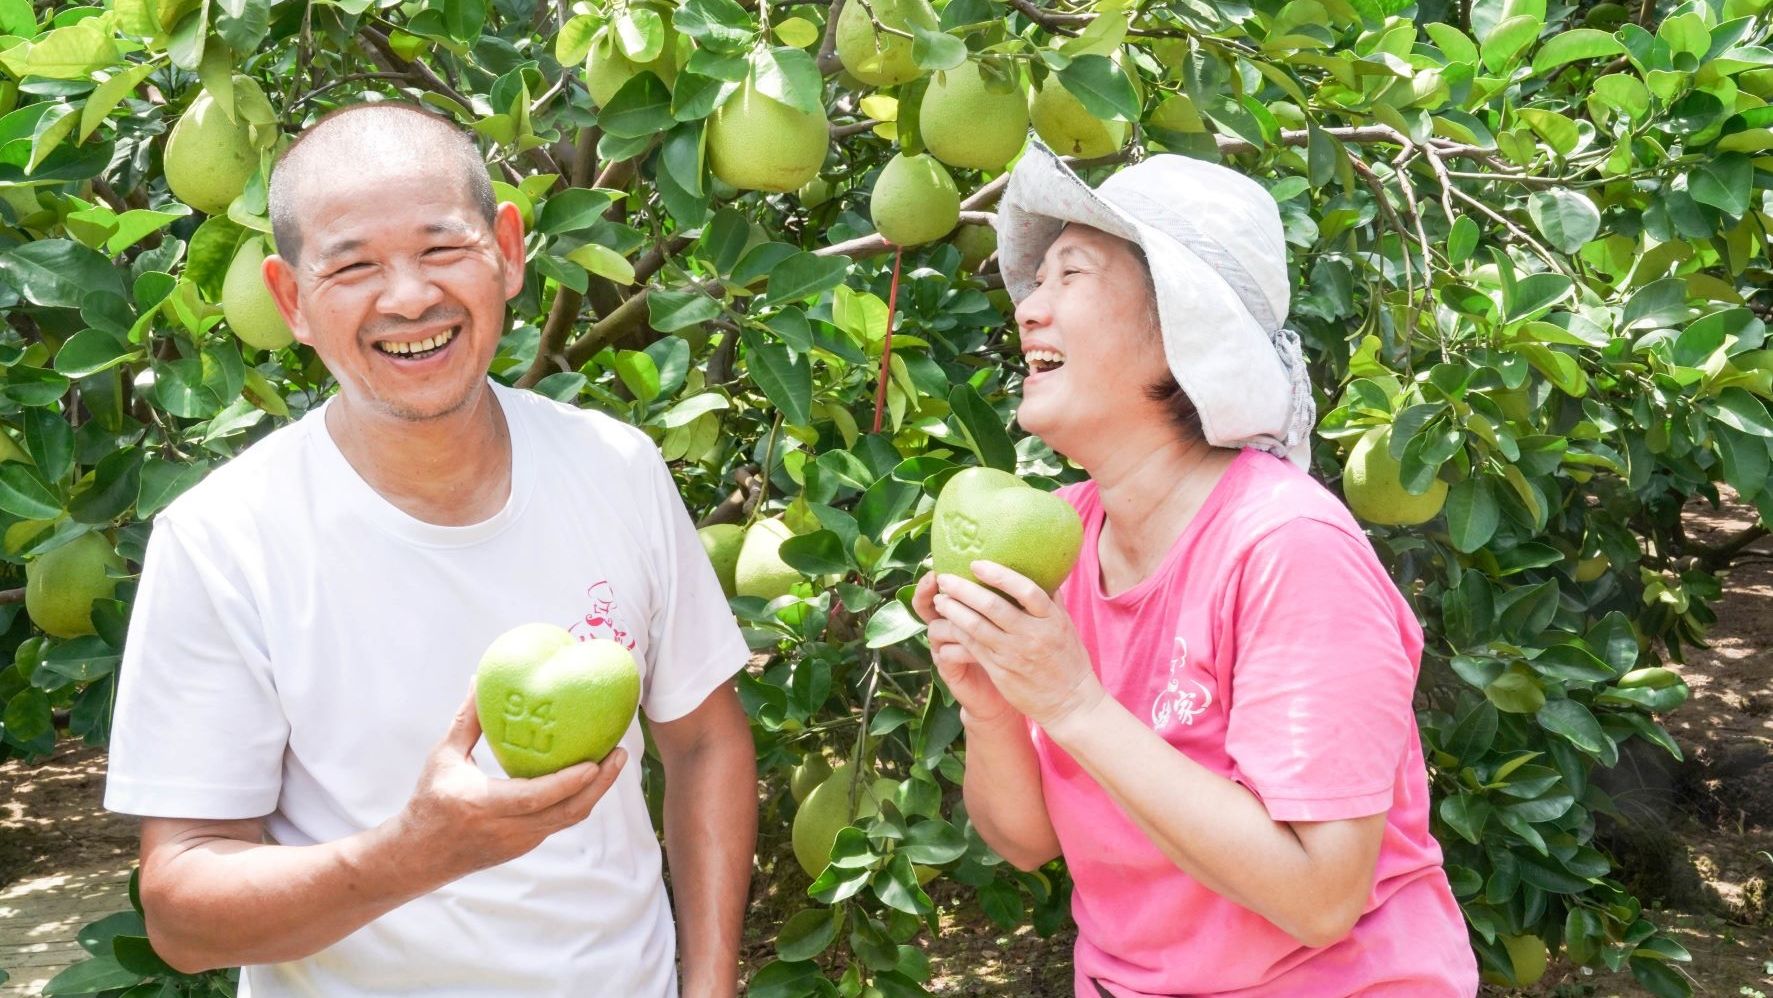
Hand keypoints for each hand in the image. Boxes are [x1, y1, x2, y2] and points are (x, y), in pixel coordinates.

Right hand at [387, 690, 626, 882]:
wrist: (418, 857)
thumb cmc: (429, 802)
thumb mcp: (443, 758)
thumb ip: (466, 720)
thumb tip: (482, 680)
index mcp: (483, 805)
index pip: (535, 798)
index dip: (568, 782)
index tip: (595, 761)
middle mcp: (507, 829)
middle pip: (566, 812)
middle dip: (599, 784)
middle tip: (619, 753)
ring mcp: (519, 842)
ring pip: (568, 819)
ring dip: (594, 791)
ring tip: (613, 759)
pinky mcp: (525, 846)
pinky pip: (559, 821)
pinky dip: (578, 799)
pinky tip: (589, 775)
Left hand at [932, 562, 1104, 730]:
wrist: (1069, 702)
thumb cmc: (1068, 660)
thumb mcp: (1067, 626)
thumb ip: (1051, 600)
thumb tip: (1042, 570)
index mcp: (1051, 620)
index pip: (1026, 590)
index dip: (999, 575)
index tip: (977, 564)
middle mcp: (1032, 635)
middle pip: (993, 606)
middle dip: (963, 589)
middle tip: (945, 578)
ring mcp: (1013, 654)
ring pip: (976, 627)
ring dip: (953, 610)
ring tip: (940, 599)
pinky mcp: (1000, 671)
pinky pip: (973, 647)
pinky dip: (958, 632)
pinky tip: (947, 623)